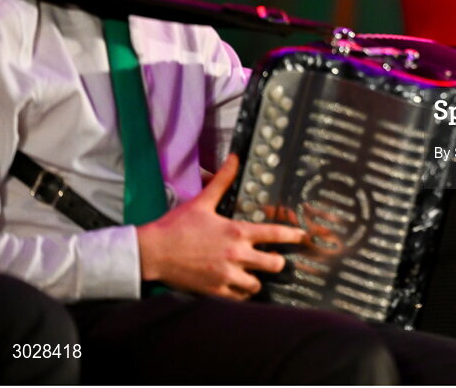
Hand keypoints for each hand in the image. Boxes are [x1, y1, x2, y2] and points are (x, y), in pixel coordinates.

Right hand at [136, 154, 308, 299]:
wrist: (152, 252)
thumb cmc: (176, 226)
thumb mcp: (202, 201)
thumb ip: (223, 181)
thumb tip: (234, 158)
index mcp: (236, 232)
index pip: (275, 234)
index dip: (293, 236)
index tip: (302, 236)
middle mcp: (236, 255)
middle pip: (274, 264)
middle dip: (277, 262)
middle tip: (274, 259)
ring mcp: (226, 276)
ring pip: (257, 284)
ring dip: (257, 279)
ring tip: (252, 273)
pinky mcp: (215, 291)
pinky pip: (239, 298)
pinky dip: (241, 293)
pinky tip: (237, 285)